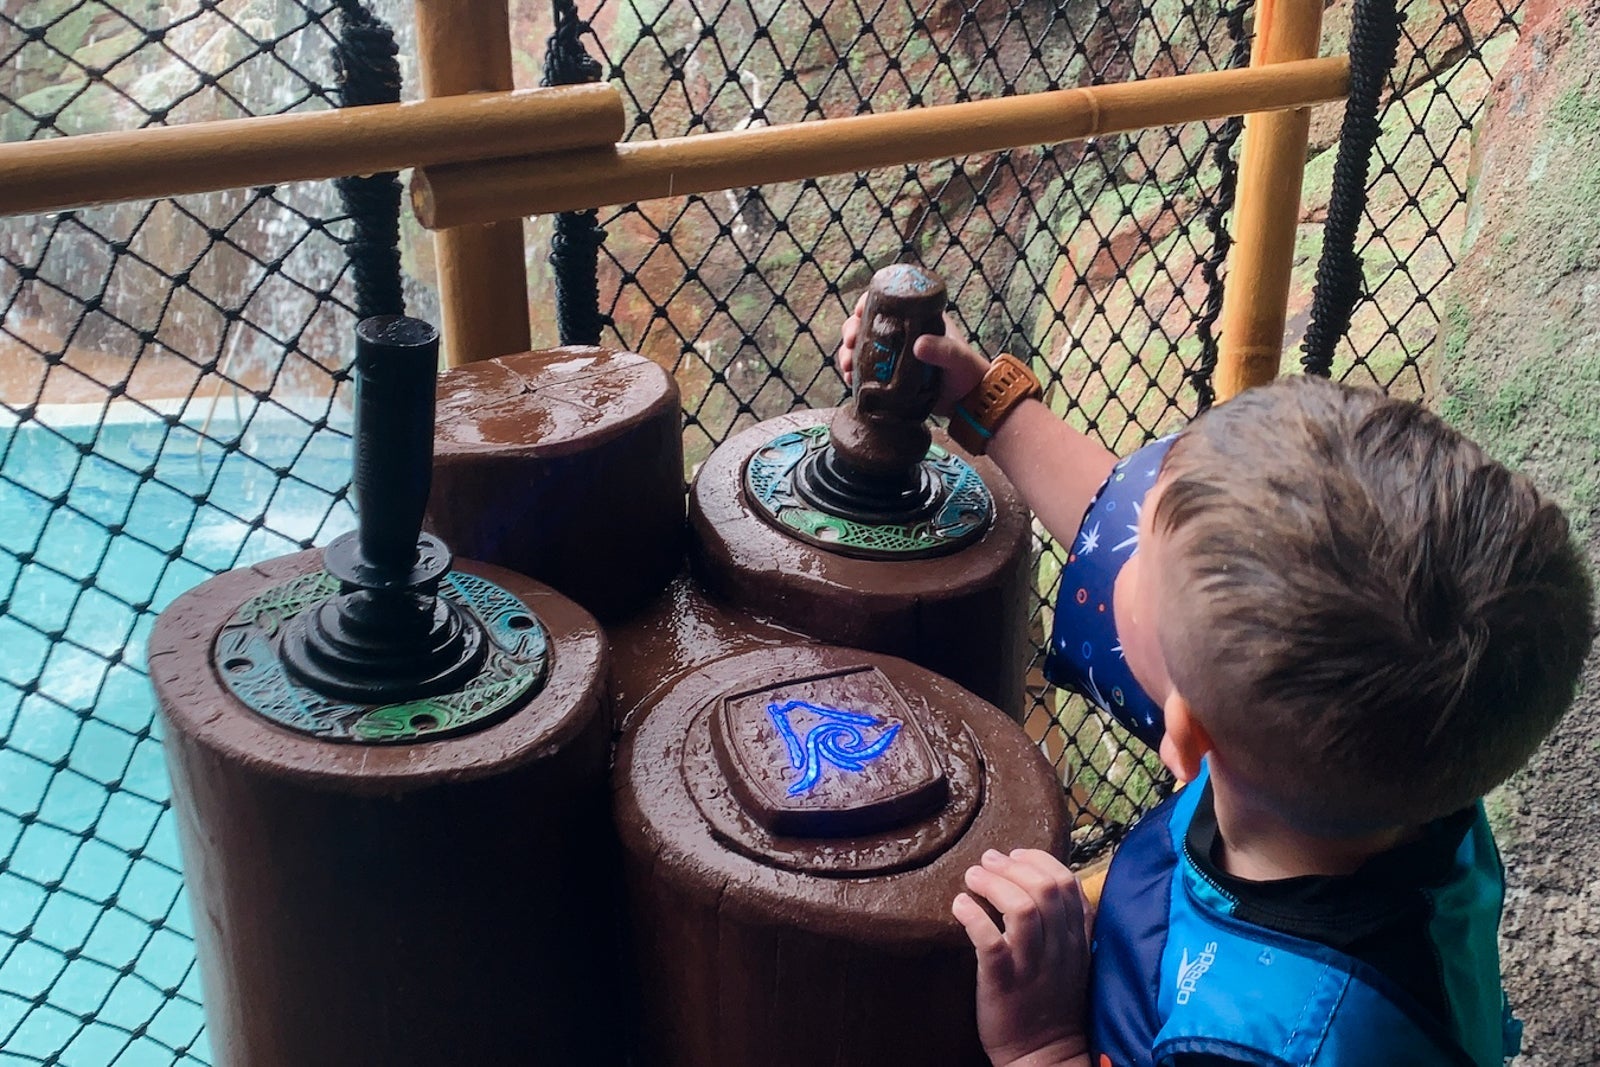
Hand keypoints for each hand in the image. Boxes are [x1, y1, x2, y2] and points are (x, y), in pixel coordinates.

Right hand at [836, 295, 989, 415]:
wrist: (969, 402)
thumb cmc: (967, 373)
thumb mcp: (957, 358)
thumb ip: (941, 349)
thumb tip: (918, 345)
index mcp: (918, 318)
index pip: (887, 301)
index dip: (866, 303)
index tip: (858, 314)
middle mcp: (902, 333)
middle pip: (866, 323)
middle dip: (850, 330)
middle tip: (848, 343)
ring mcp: (893, 354)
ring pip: (861, 346)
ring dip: (848, 353)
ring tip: (846, 367)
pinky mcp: (889, 375)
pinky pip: (865, 369)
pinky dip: (853, 372)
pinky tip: (849, 380)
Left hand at [953, 849, 1090, 1066]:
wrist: (1043, 1055)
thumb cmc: (1049, 1001)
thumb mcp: (1071, 959)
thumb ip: (1063, 923)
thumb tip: (1036, 879)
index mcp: (1077, 939)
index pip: (1068, 882)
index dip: (1039, 860)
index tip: (1015, 854)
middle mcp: (1059, 948)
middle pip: (1045, 888)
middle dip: (1012, 866)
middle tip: (986, 861)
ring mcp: (1032, 965)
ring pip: (1022, 908)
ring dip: (993, 884)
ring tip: (972, 877)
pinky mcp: (1004, 981)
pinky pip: (990, 941)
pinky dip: (973, 916)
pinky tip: (960, 905)